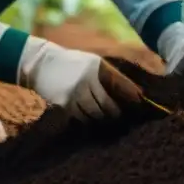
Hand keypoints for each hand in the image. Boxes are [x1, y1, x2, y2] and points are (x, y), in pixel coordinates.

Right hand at [17, 37, 143, 120]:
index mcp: (97, 67)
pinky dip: (87, 120)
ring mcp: (75, 93)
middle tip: (123, 119)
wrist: (41, 63)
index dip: (133, 98)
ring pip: (95, 115)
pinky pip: (81, 118)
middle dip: (117, 114)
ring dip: (103, 120)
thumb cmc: (72, 63)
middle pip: (108, 105)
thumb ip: (109, 75)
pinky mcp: (64, 104)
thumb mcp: (92, 62)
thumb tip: (134, 92)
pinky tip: (91, 120)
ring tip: (108, 121)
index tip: (142, 105)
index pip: (121, 86)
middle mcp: (88, 80)